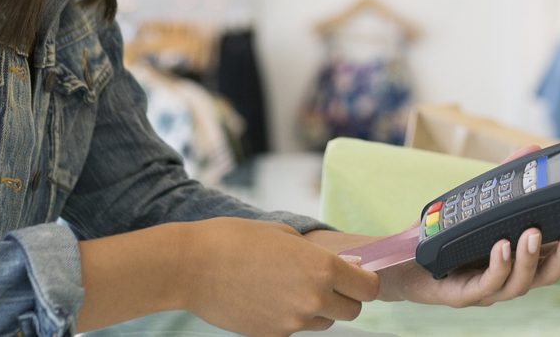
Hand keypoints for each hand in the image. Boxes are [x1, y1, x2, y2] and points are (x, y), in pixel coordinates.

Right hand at [179, 217, 379, 335]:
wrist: (190, 267)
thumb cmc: (234, 240)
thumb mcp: (283, 233)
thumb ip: (316, 254)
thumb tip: (342, 266)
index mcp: (321, 267)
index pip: (369, 288)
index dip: (364, 281)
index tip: (354, 275)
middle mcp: (313, 298)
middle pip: (353, 310)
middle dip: (344, 297)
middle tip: (324, 282)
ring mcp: (293, 321)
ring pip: (326, 322)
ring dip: (319, 309)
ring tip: (290, 288)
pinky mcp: (274, 335)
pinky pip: (297, 329)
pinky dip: (291, 317)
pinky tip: (269, 299)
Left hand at [375, 145, 559, 305]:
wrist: (401, 262)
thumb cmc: (443, 236)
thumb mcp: (478, 202)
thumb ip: (507, 177)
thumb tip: (533, 149)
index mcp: (520, 258)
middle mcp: (509, 276)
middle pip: (549, 274)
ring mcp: (489, 288)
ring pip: (522, 282)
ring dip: (532, 259)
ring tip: (533, 234)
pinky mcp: (463, 295)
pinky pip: (487, 285)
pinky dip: (499, 266)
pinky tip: (502, 246)